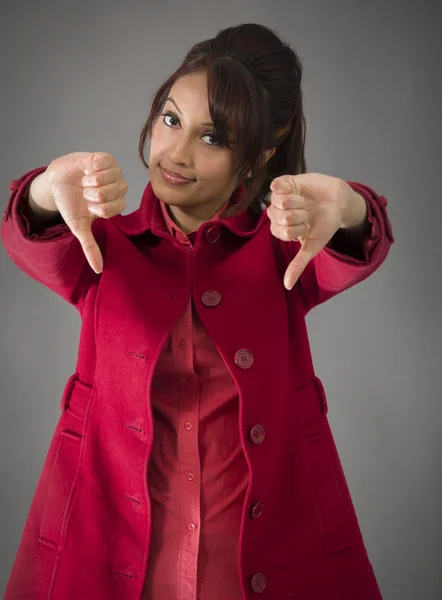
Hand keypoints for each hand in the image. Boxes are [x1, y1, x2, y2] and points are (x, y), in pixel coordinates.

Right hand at [45, 151, 127, 272]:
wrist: (57, 182)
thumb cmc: (71, 204)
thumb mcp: (79, 227)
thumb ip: (90, 247)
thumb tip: (98, 270)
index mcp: (116, 205)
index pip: (116, 208)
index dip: (99, 207)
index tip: (89, 206)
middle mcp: (119, 189)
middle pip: (112, 193)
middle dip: (92, 194)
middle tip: (85, 193)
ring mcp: (114, 173)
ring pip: (108, 177)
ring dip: (91, 180)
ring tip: (85, 181)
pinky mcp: (106, 158)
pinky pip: (104, 162)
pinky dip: (91, 167)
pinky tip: (87, 169)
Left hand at [266, 173, 353, 289]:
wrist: (339, 203)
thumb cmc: (324, 225)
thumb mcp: (312, 247)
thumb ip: (298, 265)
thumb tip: (287, 286)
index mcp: (280, 229)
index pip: (280, 231)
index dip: (296, 228)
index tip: (307, 227)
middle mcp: (277, 213)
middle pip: (278, 216)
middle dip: (298, 216)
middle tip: (308, 214)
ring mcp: (280, 197)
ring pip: (278, 201)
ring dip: (297, 202)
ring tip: (305, 203)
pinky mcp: (285, 182)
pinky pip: (275, 184)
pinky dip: (285, 188)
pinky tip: (294, 189)